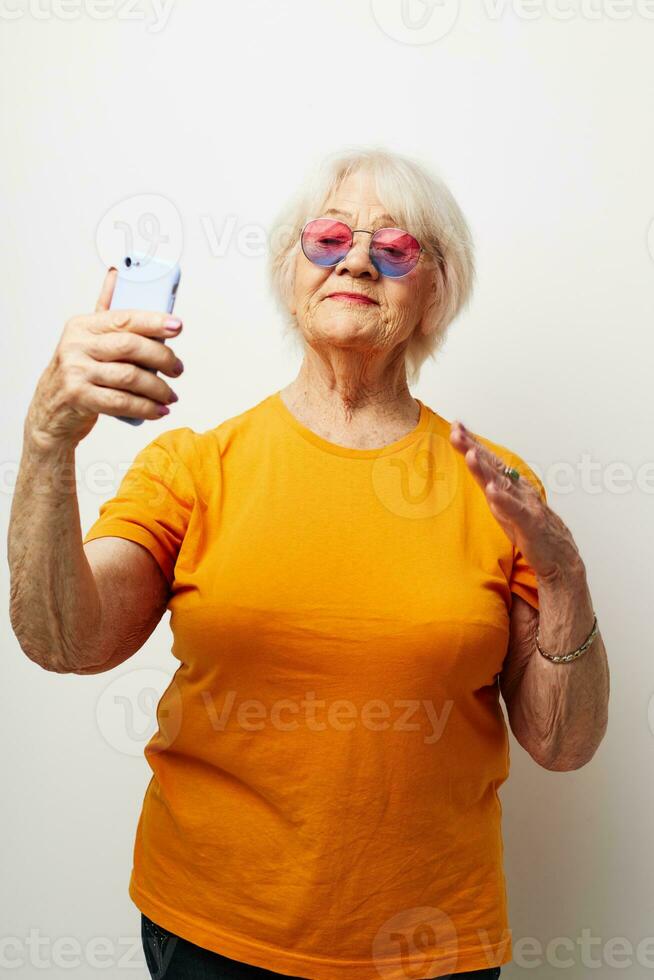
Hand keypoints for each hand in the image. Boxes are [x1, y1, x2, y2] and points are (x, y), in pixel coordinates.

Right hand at [25, 268, 184, 450]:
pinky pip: (121, 402)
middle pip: (130, 346)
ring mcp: (76, 372)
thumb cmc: (77, 371)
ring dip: (157, 387)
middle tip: (177, 369)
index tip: (177, 326)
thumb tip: (117, 275)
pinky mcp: (79, 397)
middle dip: (162, 357)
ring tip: (170, 395)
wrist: (50, 409)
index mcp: (82, 326)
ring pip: (129, 376)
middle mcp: (76, 346)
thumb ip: (104, 310)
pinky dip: (145, 407)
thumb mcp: (87, 339)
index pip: (123, 318)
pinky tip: (159, 410)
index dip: (153, 321)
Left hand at [449, 420, 583, 583]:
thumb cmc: (531, 530)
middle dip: (473, 448)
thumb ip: (491, 486)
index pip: (489, 460)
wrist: (560, 557)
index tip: (456, 426)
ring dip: (485, 469)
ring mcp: (525, 505)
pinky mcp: (530, 524)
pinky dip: (504, 500)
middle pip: (492, 465)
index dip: (472, 443)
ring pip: (502, 483)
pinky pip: (515, 510)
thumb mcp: (504, 505)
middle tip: (456, 432)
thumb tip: (475, 468)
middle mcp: (518, 489)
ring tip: (470, 454)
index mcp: (511, 484)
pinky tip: (492, 491)